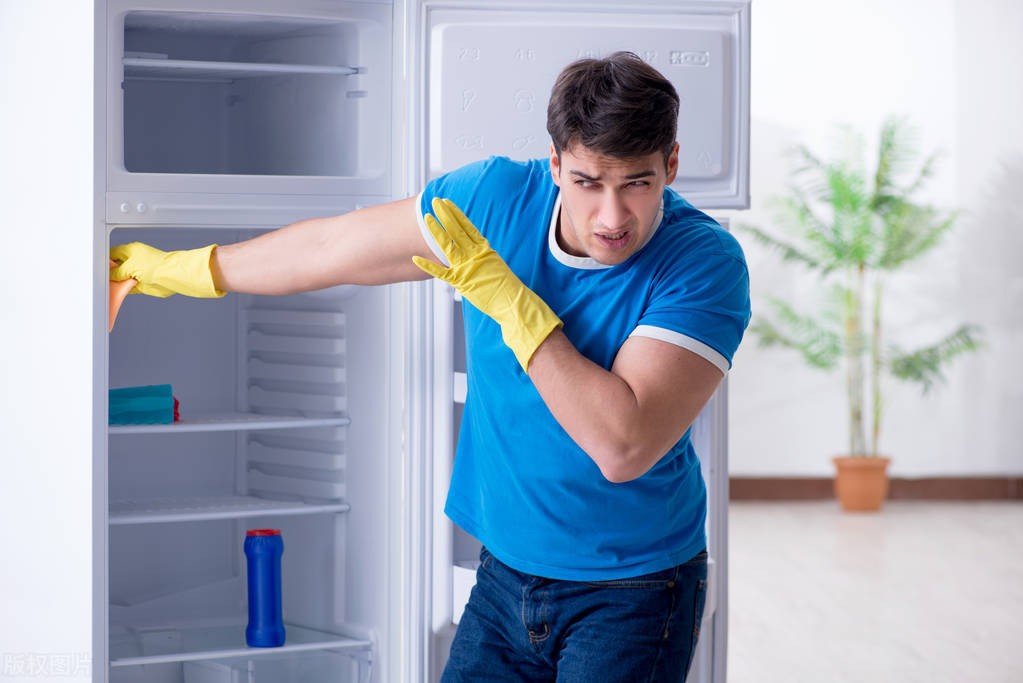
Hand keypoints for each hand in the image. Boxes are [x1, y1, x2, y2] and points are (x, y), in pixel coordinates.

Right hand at [109, 242, 224, 297]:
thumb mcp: (129, 266)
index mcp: (130, 251)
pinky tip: (114, 293)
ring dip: (114, 283)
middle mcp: (133, 261)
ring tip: (105, 287)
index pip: (112, 254)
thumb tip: (109, 275)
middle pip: (115, 267)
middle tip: (99, 279)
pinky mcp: (140, 284)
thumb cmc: (155, 266)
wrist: (170, 276)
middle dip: (108, 273)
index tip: (96, 267)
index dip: (104, 260)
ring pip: (120, 278)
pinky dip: (121, 290)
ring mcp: (137, 272)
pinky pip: (126, 287)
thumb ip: (117, 272)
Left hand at [413, 198, 561, 370]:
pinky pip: (440, 272)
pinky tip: (416, 258)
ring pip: (447, 244)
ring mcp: (467, 267)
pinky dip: (427, 265)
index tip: (448, 203)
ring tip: (427, 217)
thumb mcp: (496, 265)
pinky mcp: (461, 282)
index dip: (456, 214)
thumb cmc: (507, 288)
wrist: (513, 303)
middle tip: (435, 201)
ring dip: (436, 230)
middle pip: (456, 231)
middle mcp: (475, 255)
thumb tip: (474, 250)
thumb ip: (482, 257)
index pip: (468, 227)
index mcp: (485, 250)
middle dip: (444, 215)